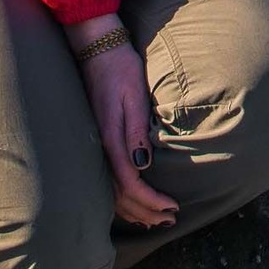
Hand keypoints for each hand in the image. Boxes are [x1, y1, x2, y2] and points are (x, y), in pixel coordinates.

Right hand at [66, 17, 177, 228]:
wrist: (98, 50)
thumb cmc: (120, 69)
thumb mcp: (134, 96)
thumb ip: (137, 131)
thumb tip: (143, 165)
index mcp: (110, 138)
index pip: (130, 183)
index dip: (151, 200)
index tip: (172, 206)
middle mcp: (99, 148)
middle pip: (120, 194)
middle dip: (146, 211)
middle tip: (170, 219)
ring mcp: (95, 146)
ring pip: (111, 192)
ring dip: (134, 209)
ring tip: (156, 218)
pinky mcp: (96, 142)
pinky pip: (106, 180)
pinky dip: (121, 197)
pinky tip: (133, 202)